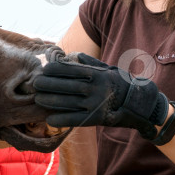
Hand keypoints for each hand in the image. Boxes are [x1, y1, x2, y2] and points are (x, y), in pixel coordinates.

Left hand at [34, 53, 169, 138]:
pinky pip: (76, 119)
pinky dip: (62, 119)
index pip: (71, 70)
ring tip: (38, 99)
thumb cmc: (120, 83)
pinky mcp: (96, 118)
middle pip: (66, 86)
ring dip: (51, 101)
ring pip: (68, 103)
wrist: (139, 103)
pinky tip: (50, 119)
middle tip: (35, 83)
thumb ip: (89, 62)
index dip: (55, 70)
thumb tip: (72, 55)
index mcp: (96, 74)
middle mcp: (95, 88)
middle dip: (48, 84)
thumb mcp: (107, 69)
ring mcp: (95, 104)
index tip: (44, 69)